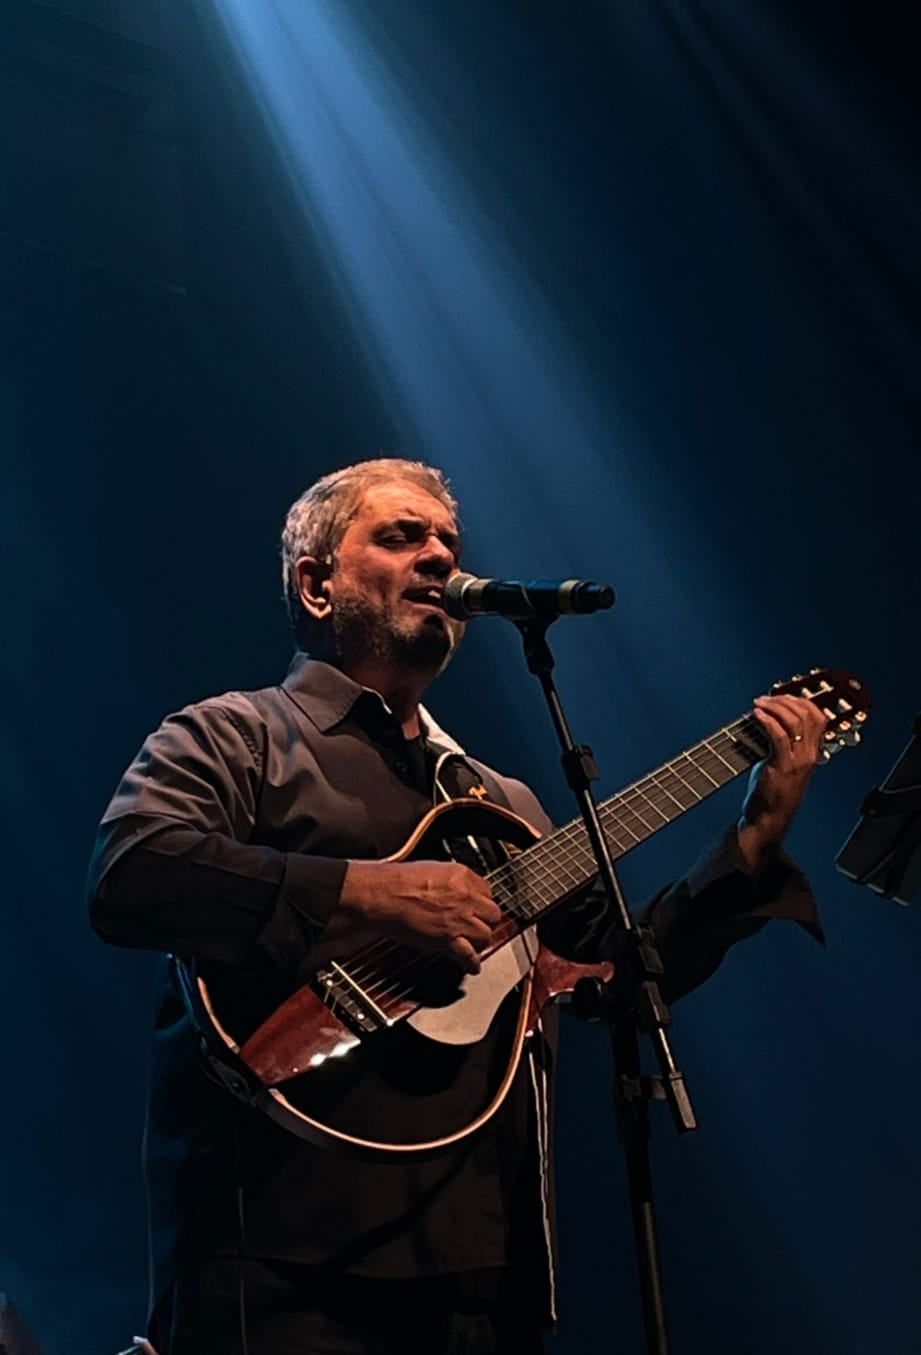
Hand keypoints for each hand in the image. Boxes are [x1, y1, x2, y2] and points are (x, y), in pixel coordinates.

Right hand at [340, 859, 501, 973]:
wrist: (382, 895)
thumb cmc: (397, 882)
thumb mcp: (432, 869)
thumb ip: (451, 881)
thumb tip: (456, 890)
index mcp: (462, 876)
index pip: (488, 891)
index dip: (481, 902)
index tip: (477, 908)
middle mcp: (465, 897)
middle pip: (492, 914)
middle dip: (485, 921)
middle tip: (477, 925)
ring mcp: (459, 920)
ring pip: (486, 935)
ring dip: (479, 940)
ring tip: (472, 943)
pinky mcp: (448, 940)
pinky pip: (469, 955)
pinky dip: (471, 962)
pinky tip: (472, 965)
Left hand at [736, 693, 827, 870]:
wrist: (768, 821)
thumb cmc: (770, 795)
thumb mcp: (779, 763)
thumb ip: (777, 742)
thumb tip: (763, 717)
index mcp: (811, 752)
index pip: (818, 716)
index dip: (801, 700)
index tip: (781, 694)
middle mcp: (809, 754)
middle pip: (808, 714)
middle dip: (786, 700)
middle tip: (766, 698)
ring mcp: (798, 761)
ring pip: (796, 721)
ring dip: (775, 707)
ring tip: (759, 704)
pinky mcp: (783, 766)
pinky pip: (779, 736)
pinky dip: (767, 721)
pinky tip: (756, 715)